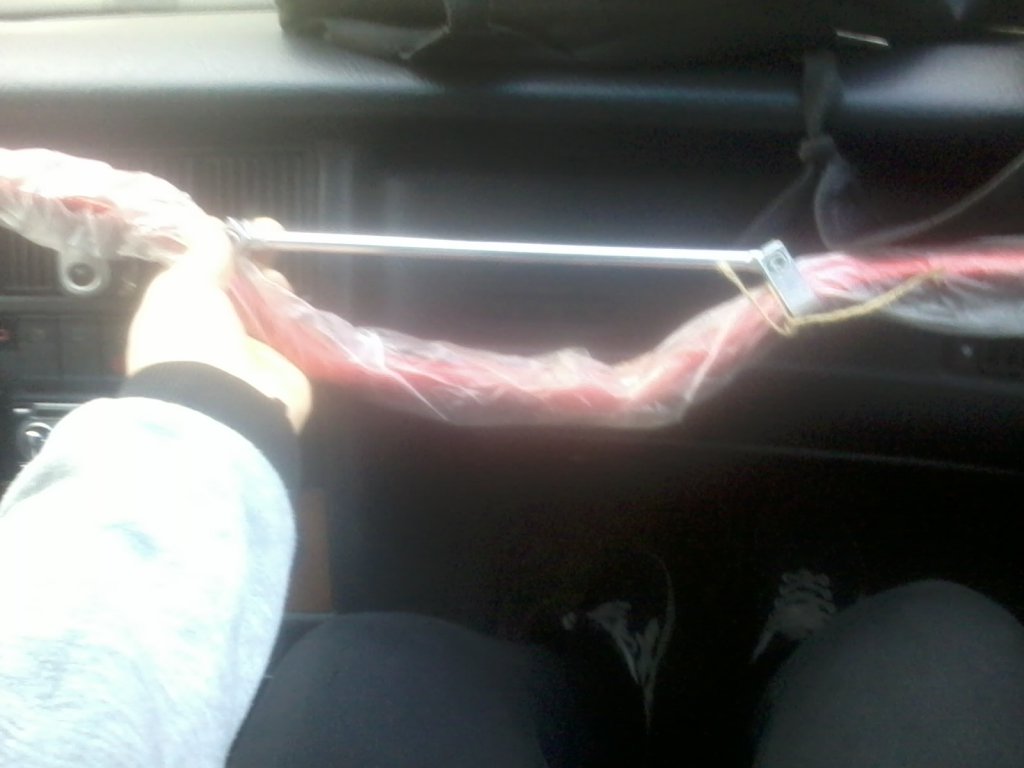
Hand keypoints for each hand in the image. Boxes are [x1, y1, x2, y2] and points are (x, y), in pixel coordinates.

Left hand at [126, 216, 311, 431]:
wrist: (224, 404)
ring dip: (275, 290)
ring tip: (279, 282)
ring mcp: (246, 356)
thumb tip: (207, 223)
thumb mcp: (185, 284)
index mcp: (174, 318)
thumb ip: (201, 252)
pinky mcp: (281, 370)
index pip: (197, 276)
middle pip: (236, 291)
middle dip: (253, 266)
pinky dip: (297, 319)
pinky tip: (298, 303)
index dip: (218, 251)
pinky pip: (291, 336)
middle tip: (270, 244)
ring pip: (265, 310)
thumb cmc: (190, 339)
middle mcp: (209, 337)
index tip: (239, 231)